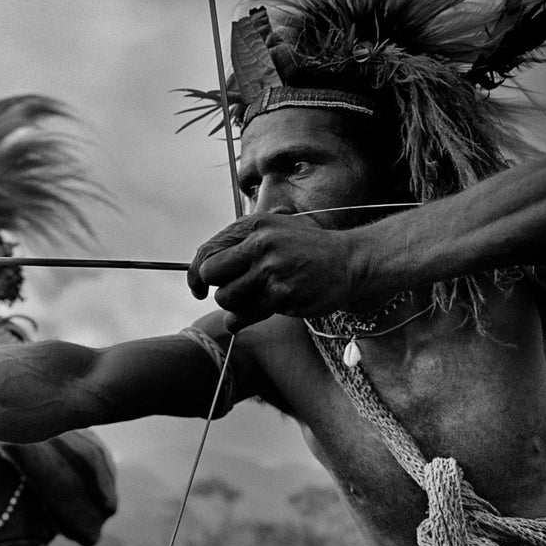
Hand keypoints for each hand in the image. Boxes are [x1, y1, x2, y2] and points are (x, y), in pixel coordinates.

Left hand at [187, 213, 360, 329]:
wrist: (348, 262)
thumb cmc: (308, 248)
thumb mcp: (276, 228)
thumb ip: (242, 241)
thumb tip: (201, 265)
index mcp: (255, 224)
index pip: (207, 250)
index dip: (196, 273)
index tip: (198, 287)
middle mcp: (260, 244)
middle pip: (210, 273)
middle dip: (216, 287)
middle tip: (230, 293)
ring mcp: (271, 270)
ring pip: (225, 297)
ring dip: (233, 305)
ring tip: (253, 300)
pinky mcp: (281, 295)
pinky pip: (243, 316)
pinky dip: (240, 321)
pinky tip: (249, 316)